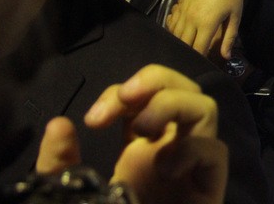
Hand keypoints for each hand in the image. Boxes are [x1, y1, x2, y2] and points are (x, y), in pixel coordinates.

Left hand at [37, 64, 226, 203]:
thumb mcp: (71, 194)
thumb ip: (59, 166)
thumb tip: (59, 125)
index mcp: (140, 148)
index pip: (144, 98)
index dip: (121, 93)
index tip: (92, 118)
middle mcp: (170, 149)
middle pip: (183, 88)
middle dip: (156, 80)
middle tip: (127, 99)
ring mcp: (192, 166)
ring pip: (206, 108)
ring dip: (174, 105)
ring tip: (143, 128)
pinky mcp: (209, 188)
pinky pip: (215, 152)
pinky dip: (190, 149)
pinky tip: (163, 168)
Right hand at [166, 0, 246, 57]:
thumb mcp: (236, 16)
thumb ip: (229, 38)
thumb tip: (226, 57)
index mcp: (207, 24)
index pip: (198, 49)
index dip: (199, 60)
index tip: (202, 67)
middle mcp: (191, 19)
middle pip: (183, 44)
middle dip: (187, 54)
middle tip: (191, 61)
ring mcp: (183, 10)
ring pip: (175, 34)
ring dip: (179, 43)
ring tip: (184, 50)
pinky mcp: (180, 2)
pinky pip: (172, 21)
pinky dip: (173, 29)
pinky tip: (179, 33)